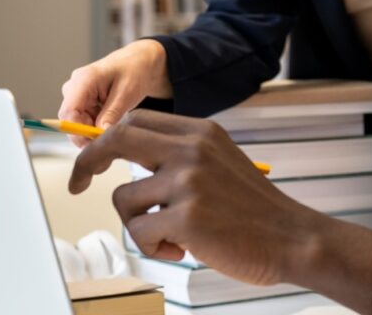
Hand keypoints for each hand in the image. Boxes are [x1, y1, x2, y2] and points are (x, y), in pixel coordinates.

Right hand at [59, 40, 172, 145]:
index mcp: (84, 79)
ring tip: (112, 127)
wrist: (140, 62)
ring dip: (92, 129)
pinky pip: (84, 119)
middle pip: (70, 119)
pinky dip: (95, 125)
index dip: (77, 131)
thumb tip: (101, 134)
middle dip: (86, 133)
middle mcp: (75, 86)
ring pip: (77, 121)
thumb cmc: (134, 71)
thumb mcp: (127, 93)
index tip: (93, 142)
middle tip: (106, 141)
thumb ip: (112, 114)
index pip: (69, 111)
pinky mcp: (83, 100)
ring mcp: (77, 93)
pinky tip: (109, 122)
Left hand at [68, 110, 316, 285]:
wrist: (293, 237)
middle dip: (87, 161)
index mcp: (201, 132)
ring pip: (124, 200)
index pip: (136, 121)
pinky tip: (184, 250)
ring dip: (138, 226)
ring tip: (172, 237)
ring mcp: (189, 182)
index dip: (105, 139)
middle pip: (118, 139)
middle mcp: (192, 149)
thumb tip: (127, 158)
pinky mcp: (187, 217)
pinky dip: (154, 248)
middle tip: (78, 182)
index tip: (91, 160)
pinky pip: (140, 233)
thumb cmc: (254, 210)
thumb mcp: (221, 162)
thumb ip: (182, 155)